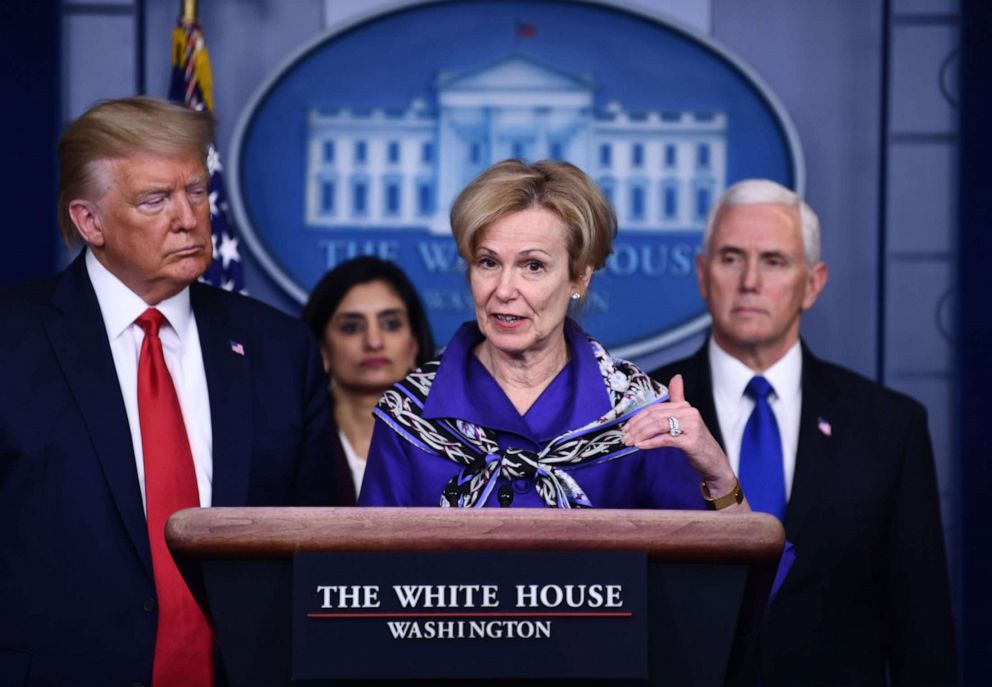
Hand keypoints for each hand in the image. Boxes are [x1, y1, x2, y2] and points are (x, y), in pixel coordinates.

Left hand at [623, 374, 742, 503]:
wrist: (714, 464)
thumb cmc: (696, 443)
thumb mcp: (685, 421)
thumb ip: (678, 400)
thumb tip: (676, 377)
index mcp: (685, 407)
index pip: (654, 409)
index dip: (637, 418)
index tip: (626, 428)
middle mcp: (689, 413)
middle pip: (654, 416)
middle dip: (636, 427)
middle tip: (625, 437)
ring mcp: (691, 427)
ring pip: (658, 426)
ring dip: (640, 435)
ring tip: (631, 442)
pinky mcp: (691, 441)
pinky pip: (665, 439)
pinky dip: (650, 443)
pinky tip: (641, 447)